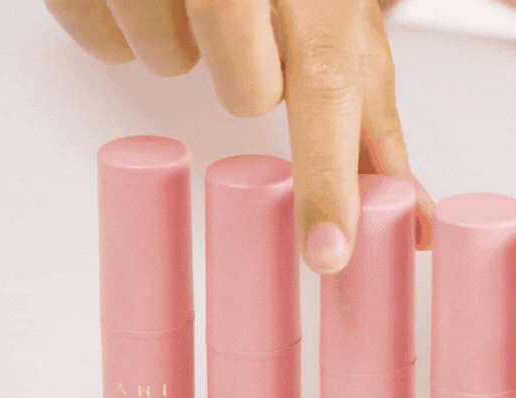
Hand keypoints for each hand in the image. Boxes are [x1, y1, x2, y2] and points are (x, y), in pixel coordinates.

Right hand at [46, 0, 434, 273]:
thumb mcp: (346, 37)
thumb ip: (375, 136)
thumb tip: (418, 228)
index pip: (330, 90)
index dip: (328, 180)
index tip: (327, 254)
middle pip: (244, 85)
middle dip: (244, 81)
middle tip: (248, 43)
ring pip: (162, 56)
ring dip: (176, 52)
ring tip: (198, 13)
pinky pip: (97, 34)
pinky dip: (115, 33)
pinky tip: (148, 2)